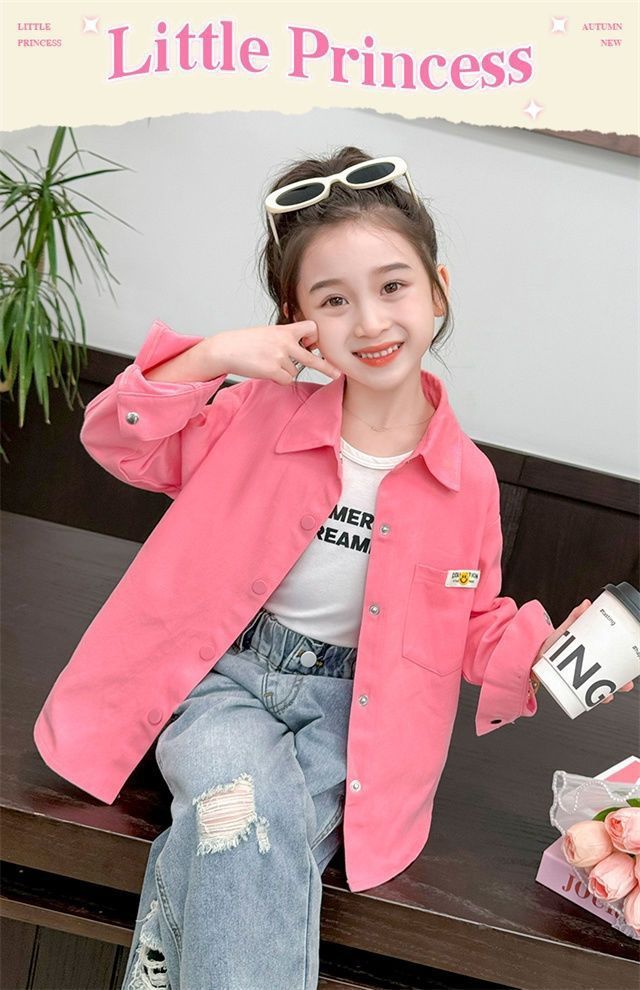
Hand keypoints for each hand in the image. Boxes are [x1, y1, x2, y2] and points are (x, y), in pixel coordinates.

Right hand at [211, 321, 341, 384]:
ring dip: (285, 371)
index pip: (311, 328)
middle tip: (337, 373)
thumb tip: (304, 349)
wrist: (226, 349)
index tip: (312, 343)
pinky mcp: (273, 370)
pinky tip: (266, 371)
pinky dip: (279, 379)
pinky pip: (286, 380)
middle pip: (312, 357)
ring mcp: (280, 357)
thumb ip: (286, 338)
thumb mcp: (269, 333)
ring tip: (268, 363)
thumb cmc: (246, 342)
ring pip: (295, 371)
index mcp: (285, 330)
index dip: (314, 337)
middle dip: (326, 366)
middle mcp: (285, 342)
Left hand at [533, 599, 634, 703]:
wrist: (530, 658)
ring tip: (611, 693)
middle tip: (626, 682)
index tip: (633, 661)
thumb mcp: (565, 631)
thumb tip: (587, 604)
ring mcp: (581, 679)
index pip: (613, 658)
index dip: (625, 661)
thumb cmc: (549, 644)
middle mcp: (589, 668)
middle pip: (611, 676)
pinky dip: (593, 700)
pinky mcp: (571, 687)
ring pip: (601, 688)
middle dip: (622, 680)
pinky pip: (586, 697)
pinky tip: (598, 699)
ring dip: (609, 692)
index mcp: (591, 653)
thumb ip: (575, 617)